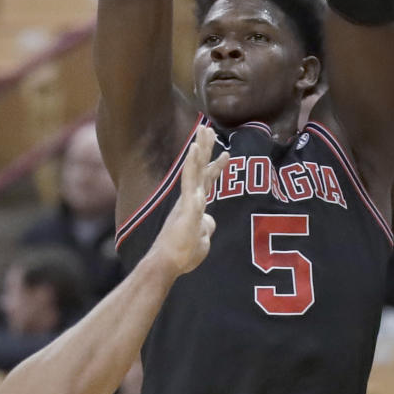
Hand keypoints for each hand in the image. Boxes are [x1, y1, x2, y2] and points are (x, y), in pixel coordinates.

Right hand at [154, 126, 227, 274]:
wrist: (167, 265)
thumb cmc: (182, 254)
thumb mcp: (201, 239)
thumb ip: (206, 226)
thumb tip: (210, 221)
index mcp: (194, 205)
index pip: (208, 181)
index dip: (216, 166)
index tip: (226, 152)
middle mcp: (190, 199)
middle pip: (200, 168)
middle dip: (205, 148)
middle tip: (208, 128)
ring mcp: (187, 202)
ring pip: (195, 170)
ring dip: (199, 149)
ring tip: (203, 131)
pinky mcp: (186, 208)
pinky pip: (190, 182)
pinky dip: (192, 165)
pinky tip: (194, 150)